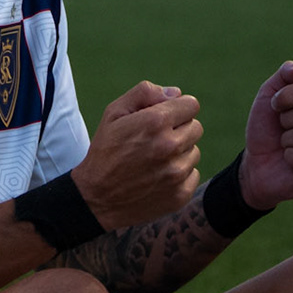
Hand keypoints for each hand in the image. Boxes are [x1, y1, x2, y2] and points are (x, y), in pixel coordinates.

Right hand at [71, 81, 202, 229]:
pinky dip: (180, 175)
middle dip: (179, 130)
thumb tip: (176, 94)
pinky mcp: (180, 193)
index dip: (177, 109)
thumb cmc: (105, 151)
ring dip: (179, 154)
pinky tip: (158, 177)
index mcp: (155, 122)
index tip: (164, 119)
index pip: (191, 105)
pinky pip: (193, 174)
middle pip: (196, 128)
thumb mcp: (114, 113)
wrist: (97, 198)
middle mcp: (170, 146)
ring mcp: (177, 172)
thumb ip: (145, 93)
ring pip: (194, 152)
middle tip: (155, 141)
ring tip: (154, 160)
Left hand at [240, 61, 292, 210]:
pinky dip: (290, 157)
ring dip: (286, 140)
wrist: (256, 163)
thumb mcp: (270, 94)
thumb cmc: (267, 128)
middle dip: (285, 120)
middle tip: (283, 129)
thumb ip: (287, 74)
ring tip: (288, 145)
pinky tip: (292, 161)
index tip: (276, 106)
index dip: (286, 96)